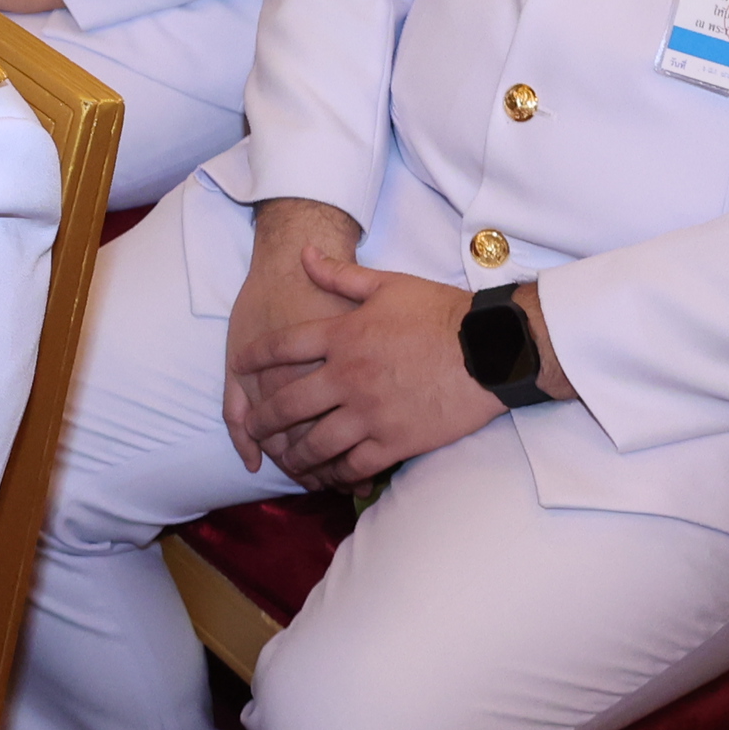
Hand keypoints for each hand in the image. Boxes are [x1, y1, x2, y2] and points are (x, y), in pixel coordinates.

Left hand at [255, 255, 511, 486]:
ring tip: (285, 460)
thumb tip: (304, 253)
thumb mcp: (387, 284)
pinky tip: (328, 477)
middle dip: (263, 420)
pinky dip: (336, 473)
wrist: (489, 350)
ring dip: (294, 455)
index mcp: (342, 335)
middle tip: (252, 429)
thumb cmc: (439, 312)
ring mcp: (369, 413)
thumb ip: (339, 274)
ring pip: (315, 443)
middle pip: (287, 404)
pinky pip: (354, 464)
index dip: (252, 359)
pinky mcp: (394, 441)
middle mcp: (347, 376)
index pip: (281, 347)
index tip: (239, 368)